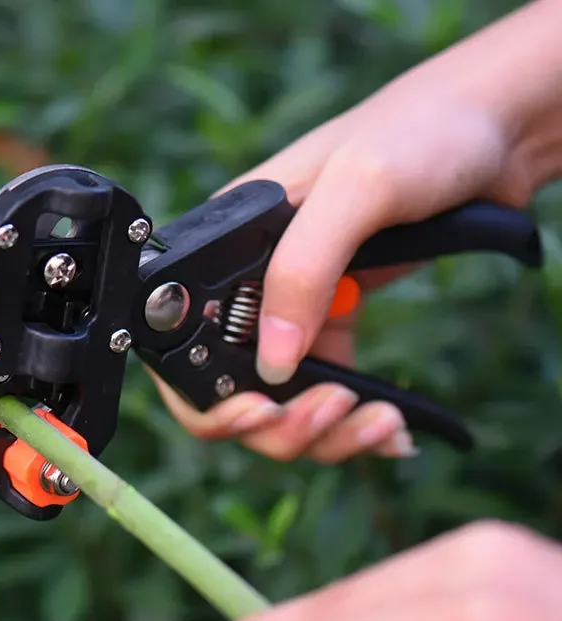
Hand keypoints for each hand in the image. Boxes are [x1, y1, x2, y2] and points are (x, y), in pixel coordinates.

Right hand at [150, 0, 561, 463]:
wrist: (491, 132)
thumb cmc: (419, 131)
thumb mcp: (357, 187)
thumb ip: (302, 268)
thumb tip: (272, 363)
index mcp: (228, 250)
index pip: (184, 348)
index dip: (210, 398)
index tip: (262, 413)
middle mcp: (251, 287)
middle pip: (233, 392)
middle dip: (280, 425)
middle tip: (335, 412)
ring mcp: (294, 309)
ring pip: (282, 404)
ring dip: (325, 433)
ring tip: (381, 422)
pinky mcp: (334, 323)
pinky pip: (325, 393)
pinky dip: (353, 425)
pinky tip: (391, 428)